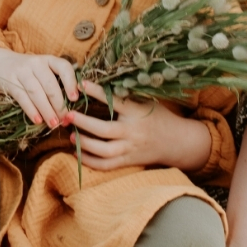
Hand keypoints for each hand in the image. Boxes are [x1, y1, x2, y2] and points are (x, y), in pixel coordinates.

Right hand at [0, 47, 78, 128]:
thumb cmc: (25, 70)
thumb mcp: (40, 69)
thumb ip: (54, 82)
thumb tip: (70, 107)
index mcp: (47, 60)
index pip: (63, 67)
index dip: (70, 82)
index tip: (74, 98)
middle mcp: (35, 63)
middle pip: (50, 85)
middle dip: (58, 105)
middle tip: (64, 120)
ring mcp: (21, 71)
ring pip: (36, 93)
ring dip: (46, 110)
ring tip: (53, 124)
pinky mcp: (9, 81)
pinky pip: (22, 97)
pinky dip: (31, 110)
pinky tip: (37, 120)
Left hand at [66, 80, 212, 171]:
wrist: (178, 142)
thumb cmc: (159, 116)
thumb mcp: (148, 102)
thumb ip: (127, 96)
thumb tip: (101, 80)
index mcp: (138, 113)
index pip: (115, 101)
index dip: (97, 92)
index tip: (80, 84)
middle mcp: (133, 132)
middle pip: (105, 130)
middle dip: (84, 123)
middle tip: (68, 115)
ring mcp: (130, 149)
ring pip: (104, 151)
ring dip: (84, 144)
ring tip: (70, 136)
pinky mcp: (128, 161)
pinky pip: (106, 165)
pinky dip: (90, 161)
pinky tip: (77, 153)